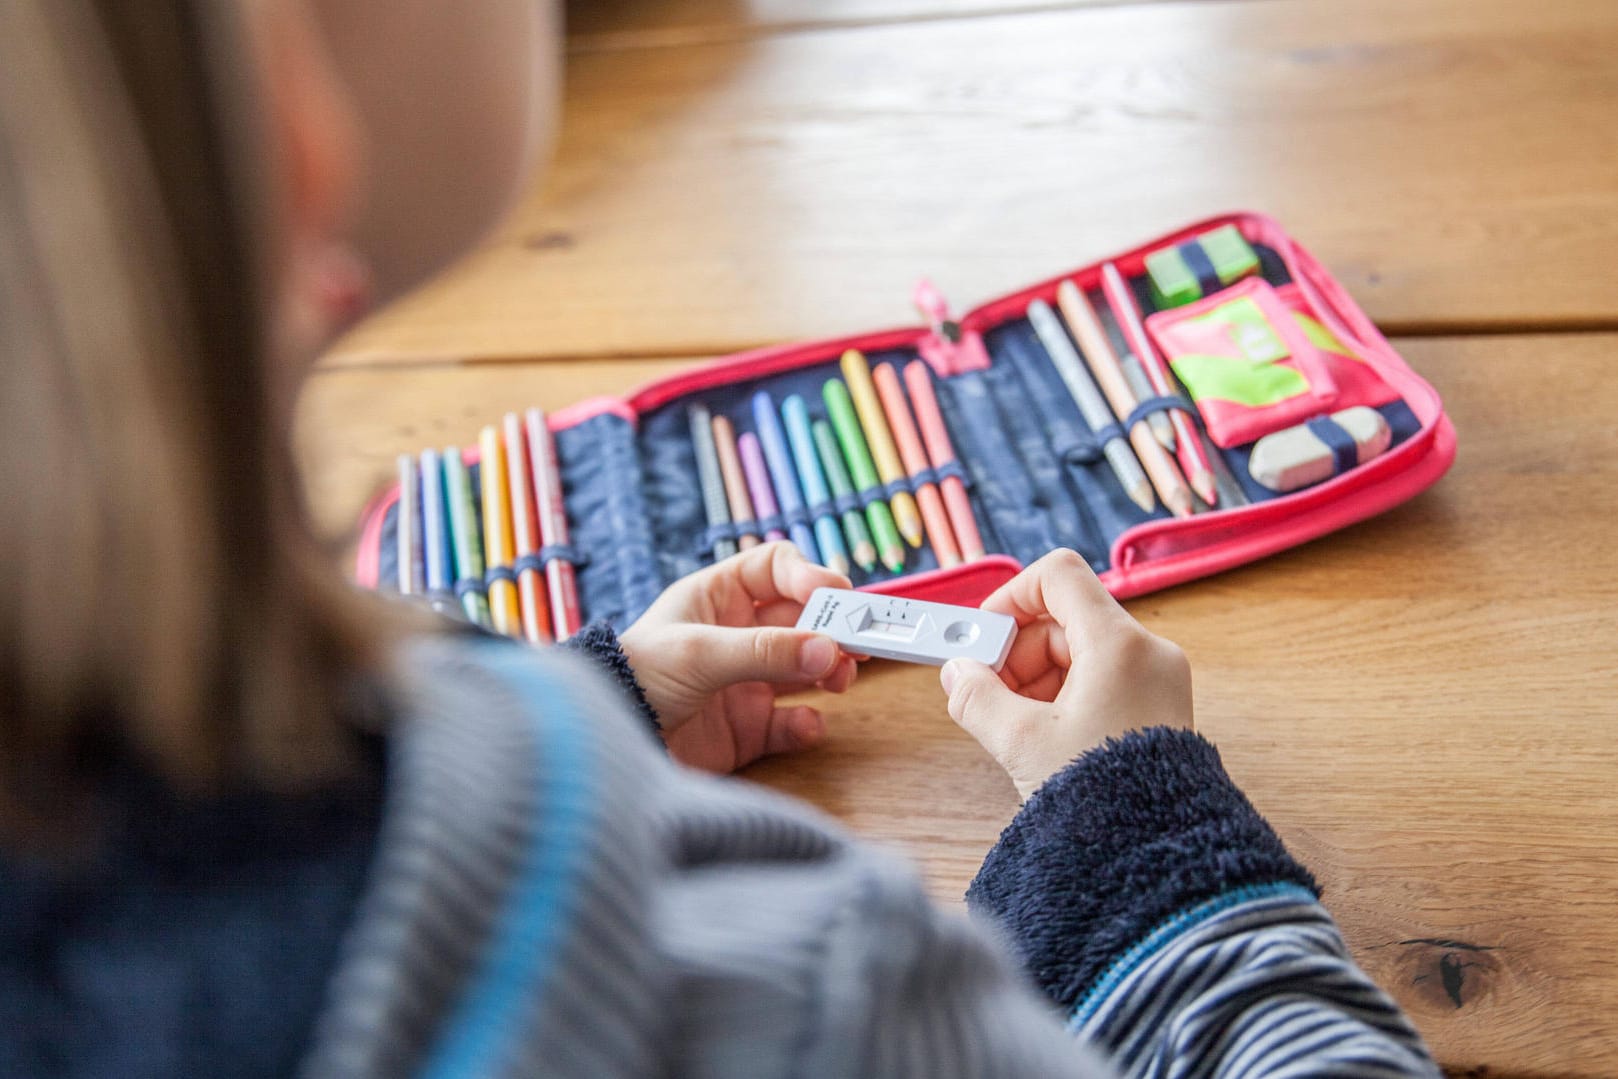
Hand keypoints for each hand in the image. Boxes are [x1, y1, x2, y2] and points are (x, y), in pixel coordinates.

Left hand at [620, 542, 858, 772]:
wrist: (607, 742)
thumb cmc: (635, 678)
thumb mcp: (698, 653)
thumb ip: (765, 652)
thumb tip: (828, 650)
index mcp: (717, 598)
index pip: (775, 569)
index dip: (809, 576)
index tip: (836, 596)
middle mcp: (737, 634)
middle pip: (803, 619)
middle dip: (832, 628)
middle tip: (859, 643)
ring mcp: (744, 681)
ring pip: (807, 668)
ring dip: (830, 670)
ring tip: (840, 679)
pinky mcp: (747, 728)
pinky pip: (791, 722)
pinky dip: (806, 724)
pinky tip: (806, 724)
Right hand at [940, 549, 1191, 799]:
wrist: (1158, 856)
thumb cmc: (1104, 798)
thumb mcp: (1021, 742)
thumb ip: (977, 697)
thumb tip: (957, 674)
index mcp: (1119, 644)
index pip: (1059, 576)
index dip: (1012, 596)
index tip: (984, 634)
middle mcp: (1146, 653)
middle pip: (1064, 619)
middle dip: (1016, 652)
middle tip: (986, 692)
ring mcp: (1156, 681)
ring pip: (1079, 651)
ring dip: (1035, 677)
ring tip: (1011, 723)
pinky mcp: (1157, 709)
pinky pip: (1100, 679)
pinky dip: (1063, 695)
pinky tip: (1040, 734)